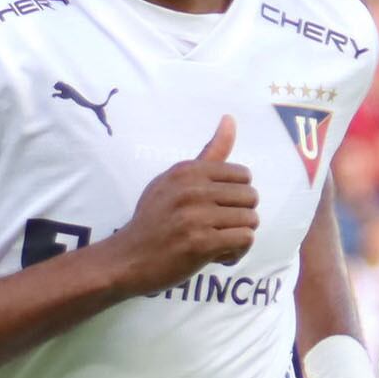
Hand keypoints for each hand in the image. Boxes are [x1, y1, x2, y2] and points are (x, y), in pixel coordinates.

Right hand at [100, 117, 256, 294]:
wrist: (127, 259)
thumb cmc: (154, 220)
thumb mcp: (174, 179)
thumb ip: (209, 153)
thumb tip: (230, 118)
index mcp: (188, 171)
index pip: (243, 175)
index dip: (236, 196)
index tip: (219, 209)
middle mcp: (192, 190)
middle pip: (251, 197)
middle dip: (241, 216)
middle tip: (220, 228)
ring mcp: (196, 217)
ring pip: (251, 220)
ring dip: (239, 236)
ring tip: (219, 243)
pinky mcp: (200, 243)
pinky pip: (244, 239)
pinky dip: (237, 252)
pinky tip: (219, 256)